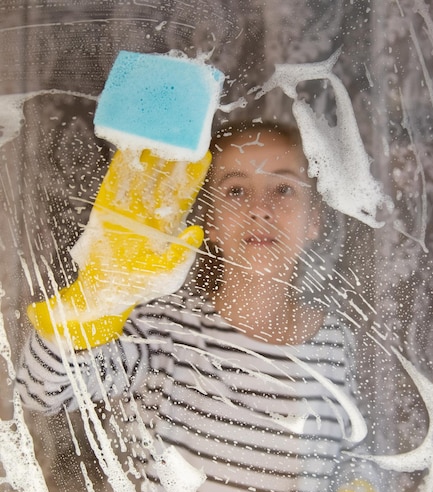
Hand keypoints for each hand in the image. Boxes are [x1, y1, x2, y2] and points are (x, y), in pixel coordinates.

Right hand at [28, 149, 209, 348]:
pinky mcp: (106, 208)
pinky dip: (121, 165)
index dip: (192, 177)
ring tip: (159, 132)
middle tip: (182, 135)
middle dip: (173, 159)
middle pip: (163, 180)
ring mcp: (127, 209)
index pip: (182, 196)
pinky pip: (115, 183)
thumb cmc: (137, 286)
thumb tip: (197, 232)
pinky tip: (130, 148)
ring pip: (141, 177)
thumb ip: (181, 253)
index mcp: (166, 226)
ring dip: (149, 156)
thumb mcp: (166, 273)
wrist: (104, 292)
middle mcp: (149, 213)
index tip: (203, 156)